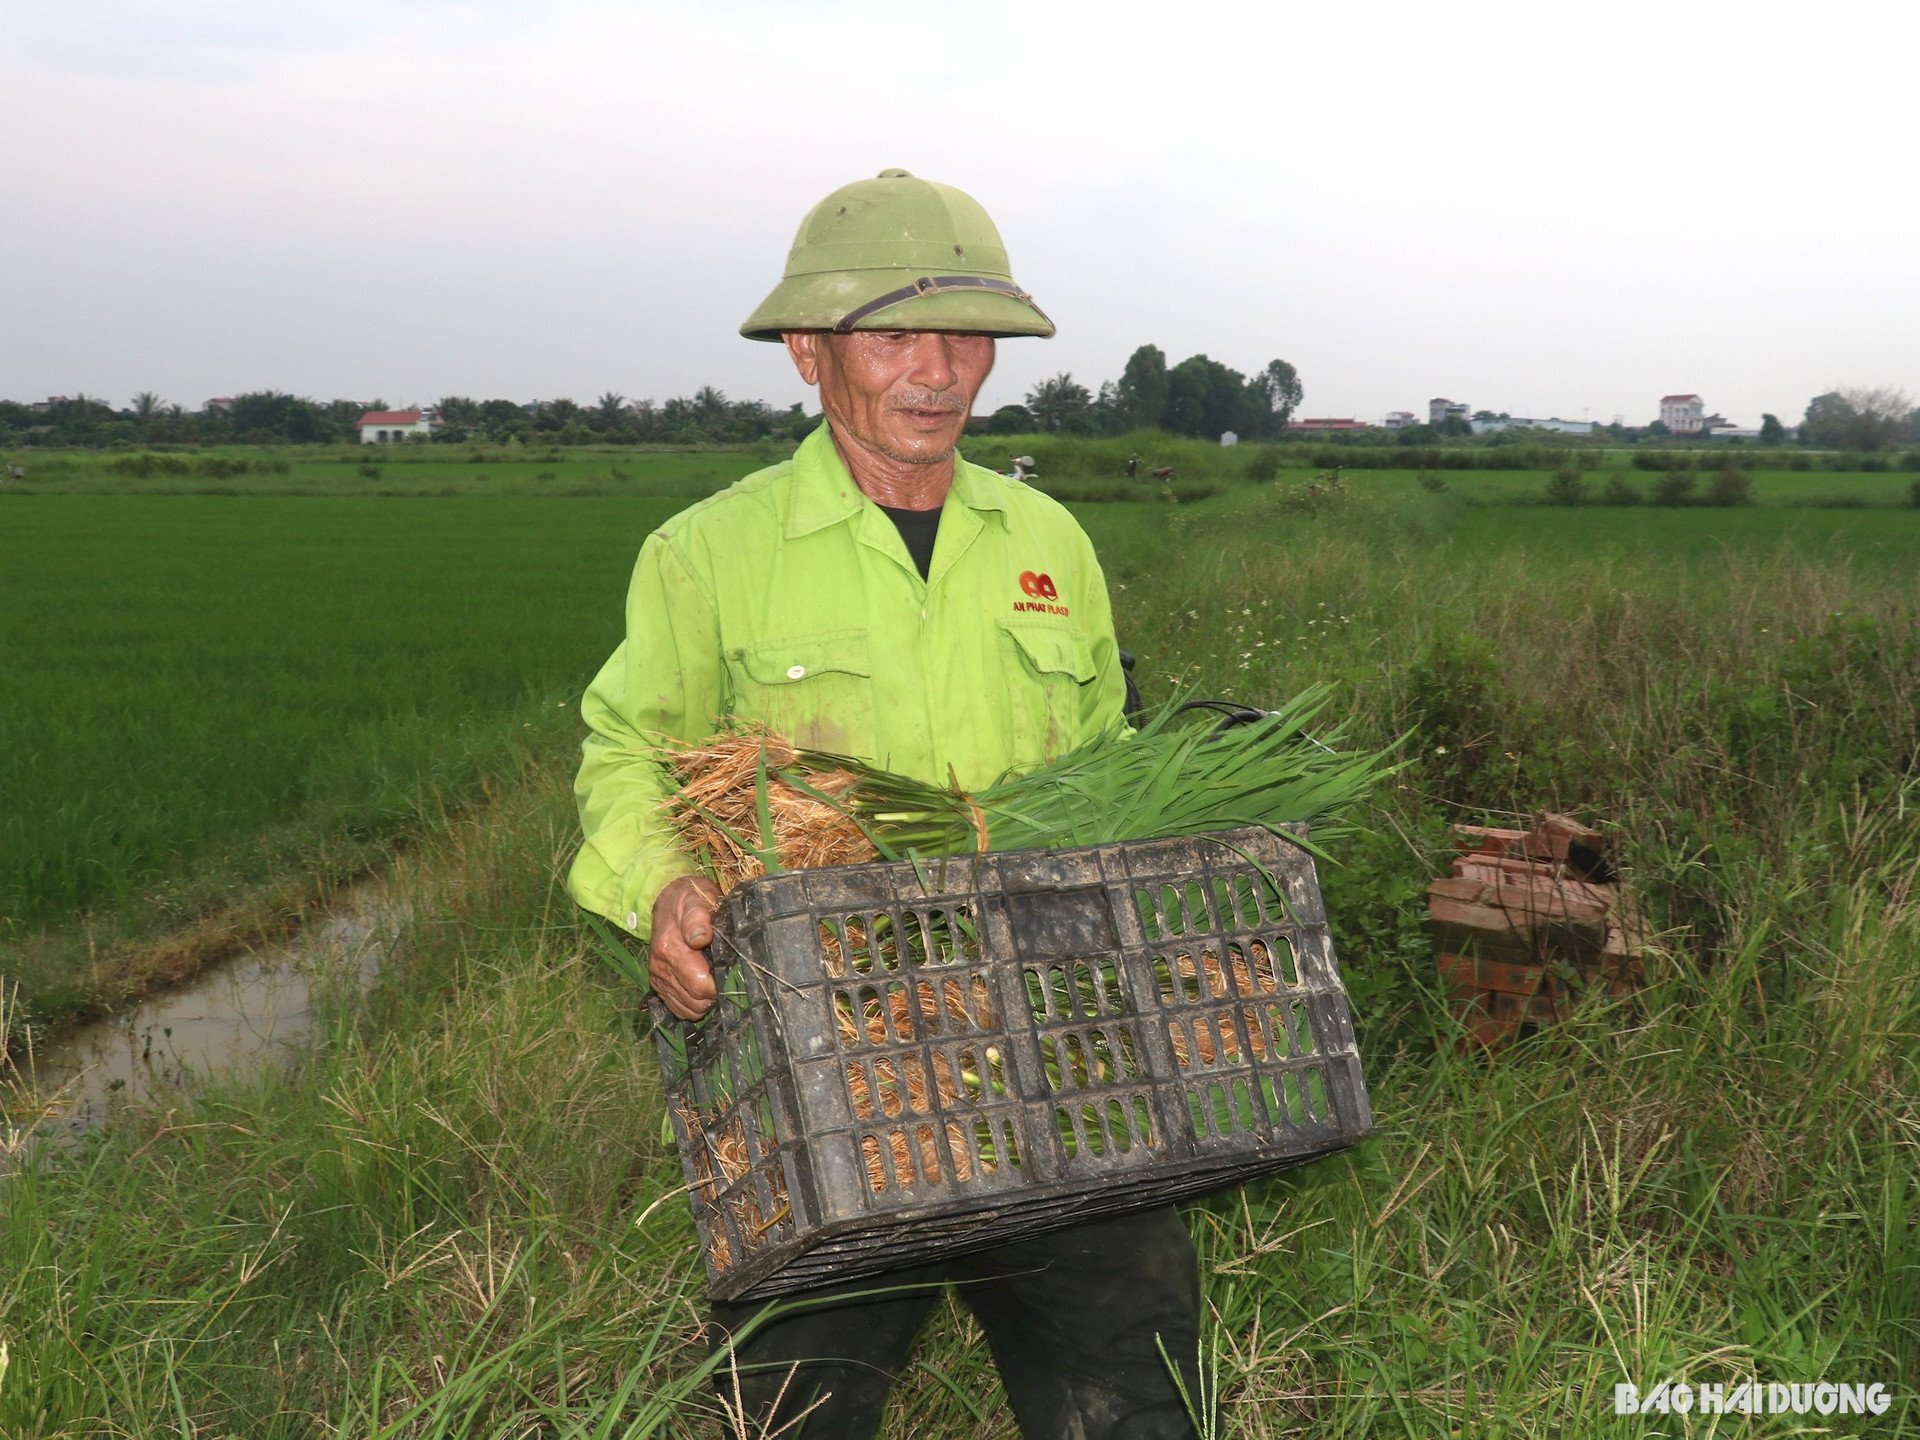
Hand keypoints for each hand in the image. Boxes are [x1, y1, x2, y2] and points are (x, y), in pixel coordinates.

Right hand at [650, 875, 722, 1019]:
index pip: (700, 986)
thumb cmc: (688, 900)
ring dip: (706, 1001)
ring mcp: (659, 978)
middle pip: (696, 1002)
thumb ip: (698, 917)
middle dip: (715, 994)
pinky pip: (679, 1009)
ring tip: (716, 981)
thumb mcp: (696, 899)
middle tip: (728, 977)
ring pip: (689, 1010)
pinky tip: (703, 988)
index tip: (732, 973)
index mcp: (670, 949)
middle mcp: (660, 968)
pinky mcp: (659, 985)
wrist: (666, 900)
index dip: (721, 985)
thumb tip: (701, 937)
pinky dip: (694, 1004)